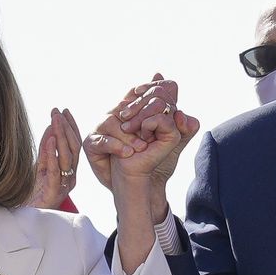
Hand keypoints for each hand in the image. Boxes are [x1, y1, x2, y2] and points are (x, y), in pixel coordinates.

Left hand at [29, 108, 81, 209]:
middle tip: (58, 112)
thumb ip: (46, 149)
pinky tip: (49, 140)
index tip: (65, 111)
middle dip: (66, 128)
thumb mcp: (41, 166)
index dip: (71, 127)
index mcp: (69, 170)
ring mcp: (63, 185)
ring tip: (54, 121)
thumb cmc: (34, 193)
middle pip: (73, 149)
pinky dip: (52, 154)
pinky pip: (55, 171)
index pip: (74, 145)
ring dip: (60, 137)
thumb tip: (51, 127)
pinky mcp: (53, 193)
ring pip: (67, 158)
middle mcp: (70, 177)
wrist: (26, 217)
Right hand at [85, 75, 181, 194]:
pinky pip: (102, 140)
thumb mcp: (173, 143)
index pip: (141, 91)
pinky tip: (128, 154)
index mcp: (135, 109)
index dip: (151, 93)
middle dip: (142, 116)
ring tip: (140, 148)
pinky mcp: (92, 143)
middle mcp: (116, 114)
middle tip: (151, 135)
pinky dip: (116, 146)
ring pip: (112, 121)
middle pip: (126, 103)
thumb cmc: (155, 160)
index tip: (165, 109)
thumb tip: (181, 113)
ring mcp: (102, 128)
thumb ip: (183, 127)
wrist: (139, 183)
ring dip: (129, 136)